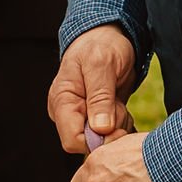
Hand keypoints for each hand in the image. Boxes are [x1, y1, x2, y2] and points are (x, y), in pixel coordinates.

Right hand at [48, 26, 138, 151]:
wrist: (107, 36)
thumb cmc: (101, 45)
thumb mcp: (102, 65)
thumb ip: (100, 97)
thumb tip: (100, 129)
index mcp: (62, 102)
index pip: (72, 141)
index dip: (96, 140)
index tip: (115, 125)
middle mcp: (67, 114)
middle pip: (88, 144)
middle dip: (109, 132)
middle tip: (119, 107)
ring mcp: (81, 117)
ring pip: (101, 141)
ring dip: (117, 127)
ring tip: (118, 102)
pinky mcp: (95, 118)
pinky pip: (109, 135)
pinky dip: (120, 126)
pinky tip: (120, 108)